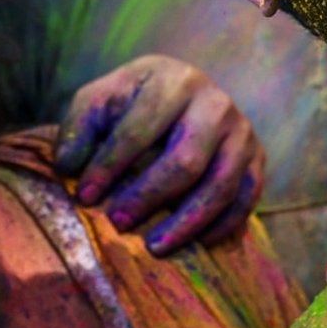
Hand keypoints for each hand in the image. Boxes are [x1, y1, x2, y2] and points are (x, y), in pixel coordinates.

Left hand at [51, 54, 263, 251]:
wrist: (182, 93)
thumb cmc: (133, 102)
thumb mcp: (101, 100)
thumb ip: (79, 128)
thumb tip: (69, 168)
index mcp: (173, 80)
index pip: (140, 129)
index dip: (110, 166)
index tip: (85, 197)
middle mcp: (215, 103)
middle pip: (185, 161)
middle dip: (148, 197)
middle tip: (118, 222)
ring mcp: (241, 132)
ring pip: (219, 186)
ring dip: (185, 223)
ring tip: (153, 247)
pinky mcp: (257, 158)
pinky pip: (244, 199)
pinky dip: (222, 225)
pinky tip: (196, 243)